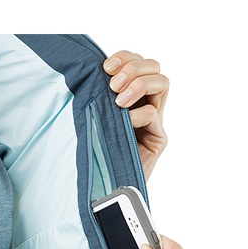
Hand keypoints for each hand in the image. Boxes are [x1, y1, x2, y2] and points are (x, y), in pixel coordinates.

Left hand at [103, 50, 169, 181]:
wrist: (100, 191)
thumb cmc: (90, 154)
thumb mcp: (90, 118)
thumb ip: (96, 98)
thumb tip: (85, 74)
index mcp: (127, 95)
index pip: (135, 62)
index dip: (124, 58)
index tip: (105, 67)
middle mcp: (142, 104)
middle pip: (153, 66)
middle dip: (134, 68)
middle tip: (113, 85)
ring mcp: (152, 122)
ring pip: (162, 83)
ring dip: (140, 85)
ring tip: (119, 101)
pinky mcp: (158, 140)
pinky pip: (153, 115)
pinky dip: (138, 115)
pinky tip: (124, 124)